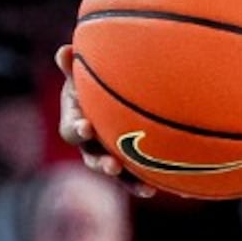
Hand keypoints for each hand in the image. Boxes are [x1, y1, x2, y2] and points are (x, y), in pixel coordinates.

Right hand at [52, 47, 150, 195]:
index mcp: (76, 123)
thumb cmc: (93, 83)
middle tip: (113, 166)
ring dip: (131, 182)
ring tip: (146, 189)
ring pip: (119, 174)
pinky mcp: (129, 164)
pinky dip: (154, 181)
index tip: (85, 126)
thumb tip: (64, 51)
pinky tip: (177, 188)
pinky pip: (140, 177)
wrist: (109, 97)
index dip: (77, 129)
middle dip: (102, 164)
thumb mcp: (81, 74)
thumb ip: (73, 67)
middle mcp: (91, 146)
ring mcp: (109, 156)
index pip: (72, 130)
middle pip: (93, 160)